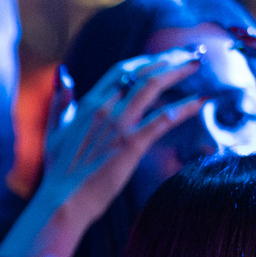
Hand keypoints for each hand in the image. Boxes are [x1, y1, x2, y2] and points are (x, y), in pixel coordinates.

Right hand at [23, 49, 206, 246]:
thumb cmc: (58, 174)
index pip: (120, 71)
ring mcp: (119, 125)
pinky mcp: (132, 144)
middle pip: (140, 72)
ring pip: (152, 86)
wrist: (61, 203)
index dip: (145, 60)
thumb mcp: (54, 133)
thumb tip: (63, 77)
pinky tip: (201, 100)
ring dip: (178, 72)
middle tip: (188, 54)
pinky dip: (184, 107)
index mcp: (87, 105)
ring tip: (197, 64)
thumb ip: (60, 104)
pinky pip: (164, 118)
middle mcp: (104, 108)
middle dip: (167, 58)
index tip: (162, 57)